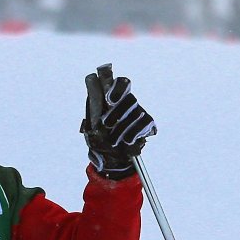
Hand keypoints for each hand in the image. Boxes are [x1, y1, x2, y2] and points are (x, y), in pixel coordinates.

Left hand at [80, 64, 155, 179]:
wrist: (112, 161)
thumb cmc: (99, 140)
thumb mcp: (91, 122)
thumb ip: (93, 101)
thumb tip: (92, 77)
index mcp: (113, 98)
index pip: (121, 83)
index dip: (117, 88)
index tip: (109, 101)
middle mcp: (127, 102)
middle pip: (129, 97)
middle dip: (117, 112)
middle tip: (106, 124)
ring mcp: (139, 112)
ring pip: (135, 111)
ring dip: (122, 127)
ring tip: (113, 140)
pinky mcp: (148, 124)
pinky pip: (144, 123)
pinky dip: (134, 133)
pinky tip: (127, 141)